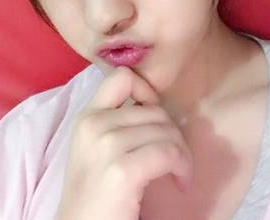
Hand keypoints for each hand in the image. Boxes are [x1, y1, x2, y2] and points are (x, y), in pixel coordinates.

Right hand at [54, 66, 193, 219]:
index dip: (146, 89)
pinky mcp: (122, 171)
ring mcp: (106, 145)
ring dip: (181, 153)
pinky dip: (183, 167)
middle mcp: (93, 124)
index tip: (154, 116)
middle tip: (174, 158)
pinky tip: (180, 182)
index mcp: (86, 117)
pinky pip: (169, 152)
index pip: (121, 76)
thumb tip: (152, 102)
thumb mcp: (95, 147)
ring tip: (178, 173)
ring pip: (165, 130)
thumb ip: (114, 120)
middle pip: (154, 109)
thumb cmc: (94, 194)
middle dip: (172, 133)